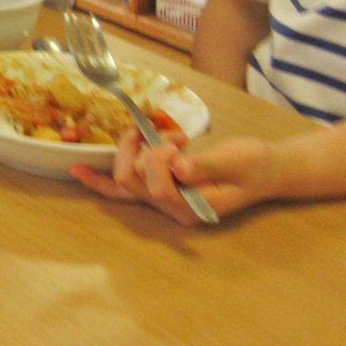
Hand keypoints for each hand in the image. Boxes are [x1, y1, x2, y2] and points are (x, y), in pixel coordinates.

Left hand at [72, 131, 278, 225]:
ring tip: (169, 136)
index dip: (158, 160)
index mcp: (195, 207)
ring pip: (126, 180)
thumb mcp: (237, 161)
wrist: (266, 170)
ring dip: (135, 149)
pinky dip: (101, 181)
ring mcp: (165, 202)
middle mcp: (174, 210)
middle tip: (168, 135)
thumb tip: (181, 168)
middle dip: (141, 151)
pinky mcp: (160, 190)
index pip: (158, 188)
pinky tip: (79, 171)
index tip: (178, 141)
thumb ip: (208, 165)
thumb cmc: (255, 165)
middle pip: (134, 182)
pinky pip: (124, 190)